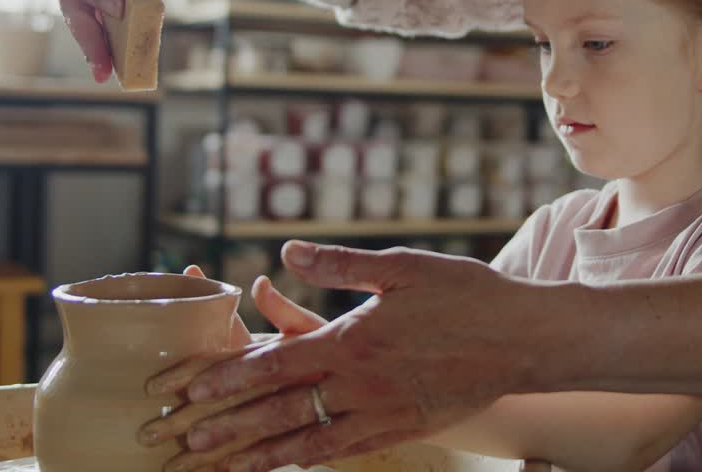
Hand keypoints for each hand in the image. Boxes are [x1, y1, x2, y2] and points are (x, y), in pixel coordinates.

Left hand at [143, 241, 555, 471]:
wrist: (522, 339)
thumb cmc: (464, 294)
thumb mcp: (401, 267)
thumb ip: (338, 264)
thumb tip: (286, 251)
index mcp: (351, 340)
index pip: (272, 365)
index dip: (224, 380)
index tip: (186, 391)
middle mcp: (358, 385)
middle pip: (277, 412)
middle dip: (223, 428)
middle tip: (179, 442)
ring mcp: (380, 414)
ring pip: (305, 443)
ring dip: (257, 456)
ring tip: (218, 469)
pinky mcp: (402, 430)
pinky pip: (344, 452)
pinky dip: (309, 460)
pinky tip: (287, 464)